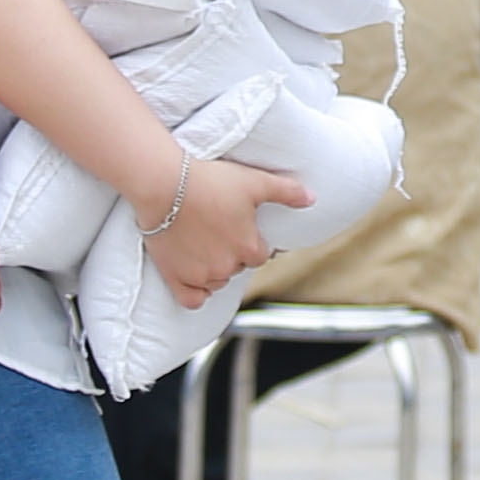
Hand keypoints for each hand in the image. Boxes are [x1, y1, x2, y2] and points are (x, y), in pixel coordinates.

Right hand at [142, 151, 312, 304]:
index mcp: (249, 247)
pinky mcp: (175, 277)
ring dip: (214, 269)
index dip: (252, 242)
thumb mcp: (255, 181)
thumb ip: (287, 192)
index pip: (260, 255)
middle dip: (232, 253)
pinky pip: (191, 299)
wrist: (165, 184)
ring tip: (203, 245)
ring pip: (216, 282)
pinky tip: (195, 278)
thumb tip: (313, 198)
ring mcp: (200, 274)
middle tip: (219, 231)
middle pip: (236, 267)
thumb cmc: (211, 180)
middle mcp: (227, 266)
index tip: (241, 228)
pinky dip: (195, 292)